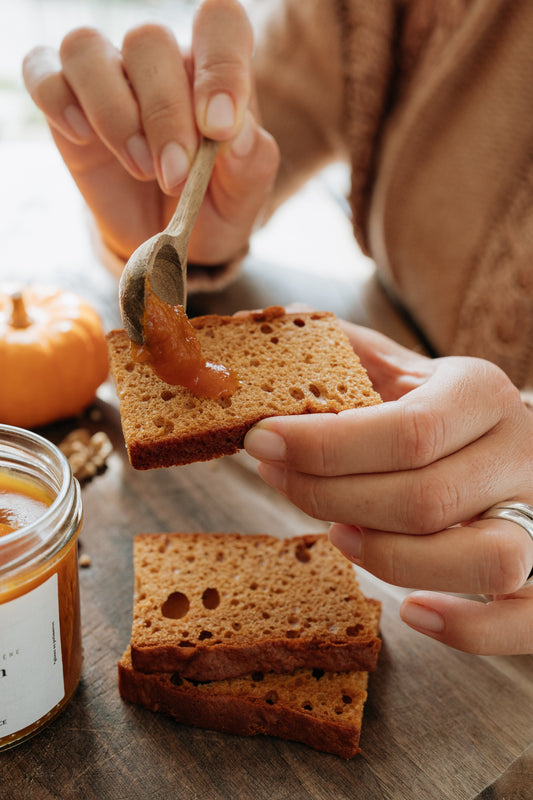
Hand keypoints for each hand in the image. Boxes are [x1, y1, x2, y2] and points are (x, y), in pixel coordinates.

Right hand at [22, 0, 278, 266]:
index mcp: (212, 72)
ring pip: (87, 48)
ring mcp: (108, 78)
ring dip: (113, 111)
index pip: (219, 25)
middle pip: (148, 41)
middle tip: (176, 176)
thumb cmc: (212, 206)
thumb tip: (238, 133)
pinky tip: (83, 138)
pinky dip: (57, 99)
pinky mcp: (66, 103)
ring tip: (141, 168)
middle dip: (164, 113)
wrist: (170, 242)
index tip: (218, 127)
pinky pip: (44, 72)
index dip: (220, 65)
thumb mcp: (243, 196)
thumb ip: (251, 162)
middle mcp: (159, 64)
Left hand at [244, 320, 532, 655]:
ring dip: (394, 559)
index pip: (406, 430)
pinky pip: (522, 621)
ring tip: (338, 536)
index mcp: (482, 395)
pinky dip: (466, 628)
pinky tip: (412, 611)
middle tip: (277, 481)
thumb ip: (351, 354)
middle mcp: (521, 454)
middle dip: (332, 497)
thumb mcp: (409, 374)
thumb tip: (273, 323)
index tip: (260, 441)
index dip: (324, 446)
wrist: (526, 449)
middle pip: (427, 498)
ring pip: (483, 559)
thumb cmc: (450, 416)